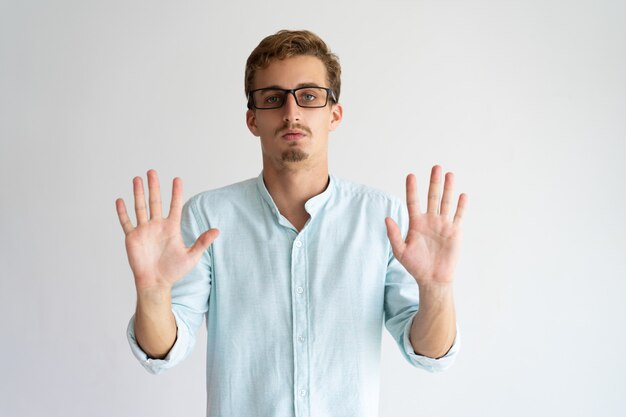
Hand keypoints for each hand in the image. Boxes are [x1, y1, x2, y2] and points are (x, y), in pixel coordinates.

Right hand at [115, 170, 218, 293]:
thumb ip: (202, 242)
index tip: (177, 179)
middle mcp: (157, 226)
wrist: (156, 283)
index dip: (176, 193)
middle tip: (152, 171)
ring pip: (140, 207)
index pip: (175, 206)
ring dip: (138, 193)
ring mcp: (144, 230)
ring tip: (137, 179)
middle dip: (154, 187)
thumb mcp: (191, 256)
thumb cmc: (174, 271)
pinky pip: (126, 222)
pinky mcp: (132, 238)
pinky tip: (120, 200)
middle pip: (155, 202)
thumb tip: (217, 230)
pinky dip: (123, 212)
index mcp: (171, 227)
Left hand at [385, 165, 466, 287]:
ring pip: (446, 203)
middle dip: (434, 182)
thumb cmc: (415, 266)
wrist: (433, 279)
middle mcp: (430, 220)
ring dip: (448, 189)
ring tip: (449, 174)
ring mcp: (443, 225)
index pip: (413, 201)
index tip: (411, 176)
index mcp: (416, 223)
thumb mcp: (400, 251)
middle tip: (435, 167)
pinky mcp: (454, 232)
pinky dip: (461, 206)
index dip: (412, 189)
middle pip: (432, 197)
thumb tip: (387, 218)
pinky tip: (462, 195)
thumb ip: (394, 234)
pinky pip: (458, 216)